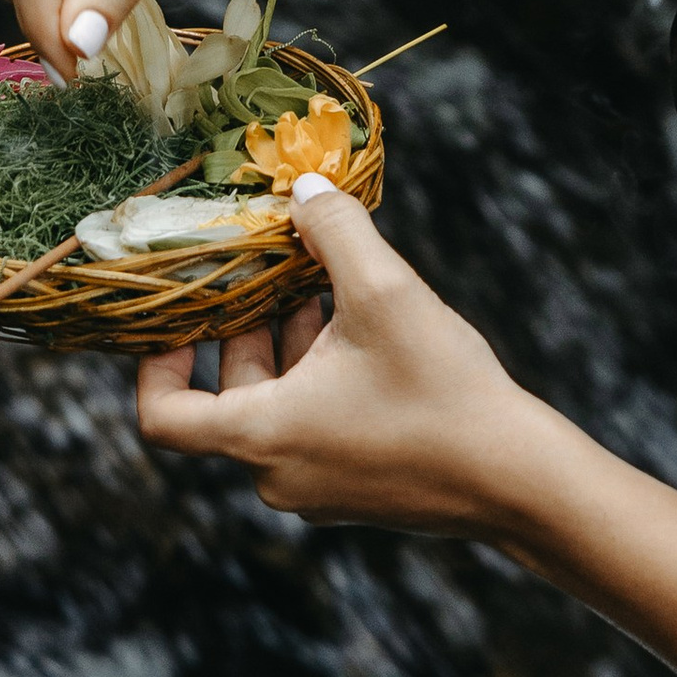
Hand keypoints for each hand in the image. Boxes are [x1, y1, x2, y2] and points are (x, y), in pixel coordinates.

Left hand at [136, 182, 560, 536]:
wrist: (519, 480)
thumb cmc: (443, 391)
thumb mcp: (384, 291)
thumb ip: (335, 231)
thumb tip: (303, 187)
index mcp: (263, 436)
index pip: (164, 417)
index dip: (157, 362)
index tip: (181, 315)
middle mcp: (278, 473)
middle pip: (228, 398)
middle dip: (247, 329)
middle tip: (272, 272)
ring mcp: (319, 488)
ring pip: (276, 409)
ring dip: (291, 347)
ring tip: (326, 288)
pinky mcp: (357, 490)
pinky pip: (313, 428)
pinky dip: (322, 377)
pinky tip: (367, 330)